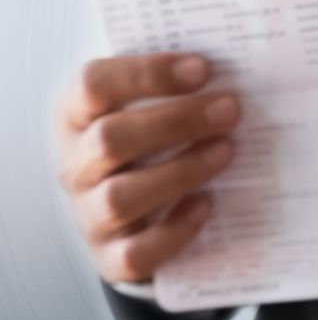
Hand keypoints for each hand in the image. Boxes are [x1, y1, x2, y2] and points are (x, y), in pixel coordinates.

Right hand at [56, 53, 239, 283]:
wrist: (138, 218)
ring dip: (181, 171)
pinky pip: (137, 252)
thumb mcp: (151, 110)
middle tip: (230, 109)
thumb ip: (177, 86)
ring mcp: (90, 215)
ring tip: (227, 151)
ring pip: (121, 196)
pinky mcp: (113, 257)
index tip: (202, 69)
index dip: (147, 74)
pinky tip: (207, 204)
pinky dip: (175, 230)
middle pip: (110, 139)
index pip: (93, 85)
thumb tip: (239, 62)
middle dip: (176, 121)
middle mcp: (77, 166)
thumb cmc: (150, 148)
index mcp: (78, 118)